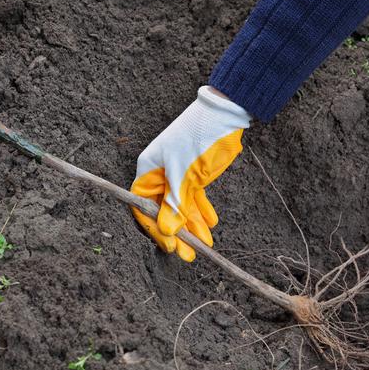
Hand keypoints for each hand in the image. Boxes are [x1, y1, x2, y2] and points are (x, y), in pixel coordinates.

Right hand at [130, 86, 250, 261]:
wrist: (225, 114)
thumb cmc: (199, 138)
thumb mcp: (186, 174)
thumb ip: (176, 204)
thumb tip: (167, 231)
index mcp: (149, 170)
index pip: (143, 206)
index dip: (155, 228)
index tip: (170, 246)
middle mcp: (160, 174)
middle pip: (164, 210)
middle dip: (177, 233)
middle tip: (189, 255)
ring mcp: (177, 174)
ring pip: (182, 207)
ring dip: (193, 226)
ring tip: (206, 245)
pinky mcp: (194, 174)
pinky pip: (194, 198)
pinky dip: (202, 210)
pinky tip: (211, 224)